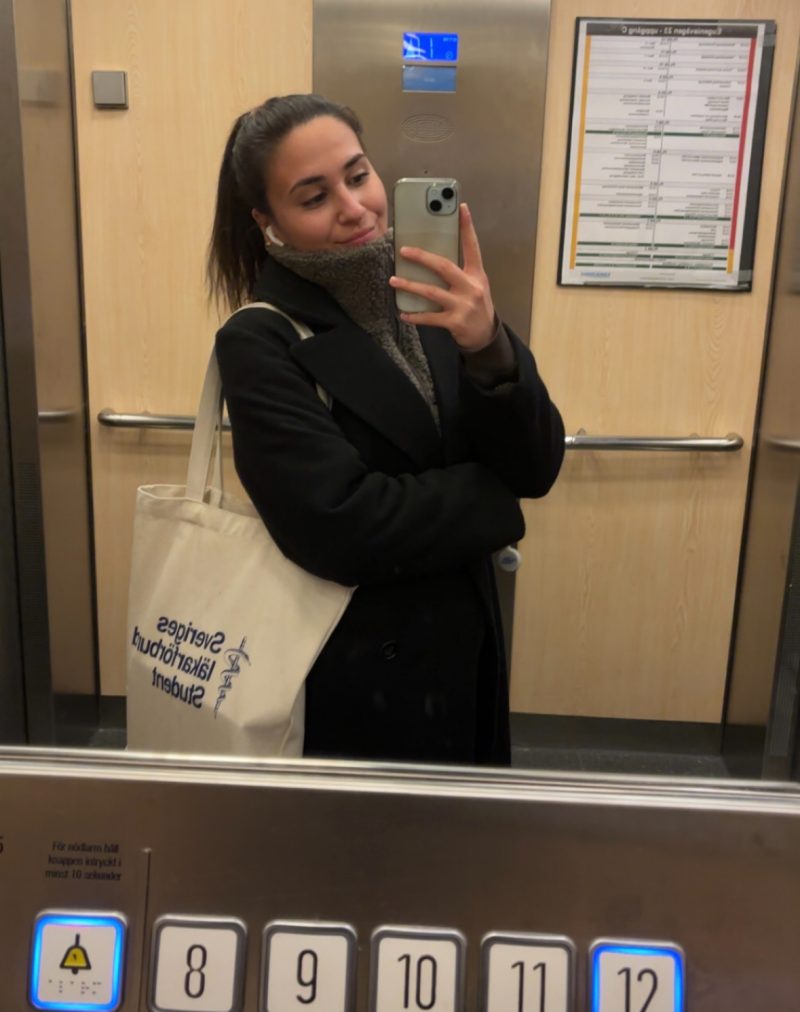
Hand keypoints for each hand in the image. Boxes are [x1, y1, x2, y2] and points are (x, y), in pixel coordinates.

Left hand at [389, 203, 495, 351]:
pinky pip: (430, 318)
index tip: (462, 208)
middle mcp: (470, 288)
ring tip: (393, 280)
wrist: (486, 335)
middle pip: (444, 267)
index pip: (472, 247)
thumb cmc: (476, 305)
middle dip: (422, 257)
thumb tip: (431, 258)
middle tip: (404, 251)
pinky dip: (415, 316)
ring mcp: (462, 305)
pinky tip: (403, 313)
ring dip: (410, 286)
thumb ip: (459, 272)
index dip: (468, 227)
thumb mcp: (475, 285)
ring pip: (432, 292)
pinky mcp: (454, 322)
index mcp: (476, 275)